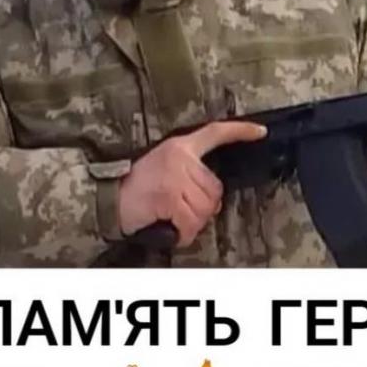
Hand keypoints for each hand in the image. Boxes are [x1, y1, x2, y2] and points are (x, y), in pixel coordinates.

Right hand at [117, 118, 267, 244]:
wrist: (107, 200)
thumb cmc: (134, 189)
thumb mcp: (162, 168)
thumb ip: (188, 174)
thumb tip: (211, 199)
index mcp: (179, 147)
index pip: (214, 133)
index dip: (239, 132)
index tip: (260, 132)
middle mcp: (180, 158)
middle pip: (215, 190)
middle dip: (204, 208)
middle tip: (183, 213)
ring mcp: (175, 177)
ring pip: (206, 209)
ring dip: (194, 223)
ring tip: (175, 222)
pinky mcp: (169, 197)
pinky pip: (192, 222)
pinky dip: (185, 234)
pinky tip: (173, 232)